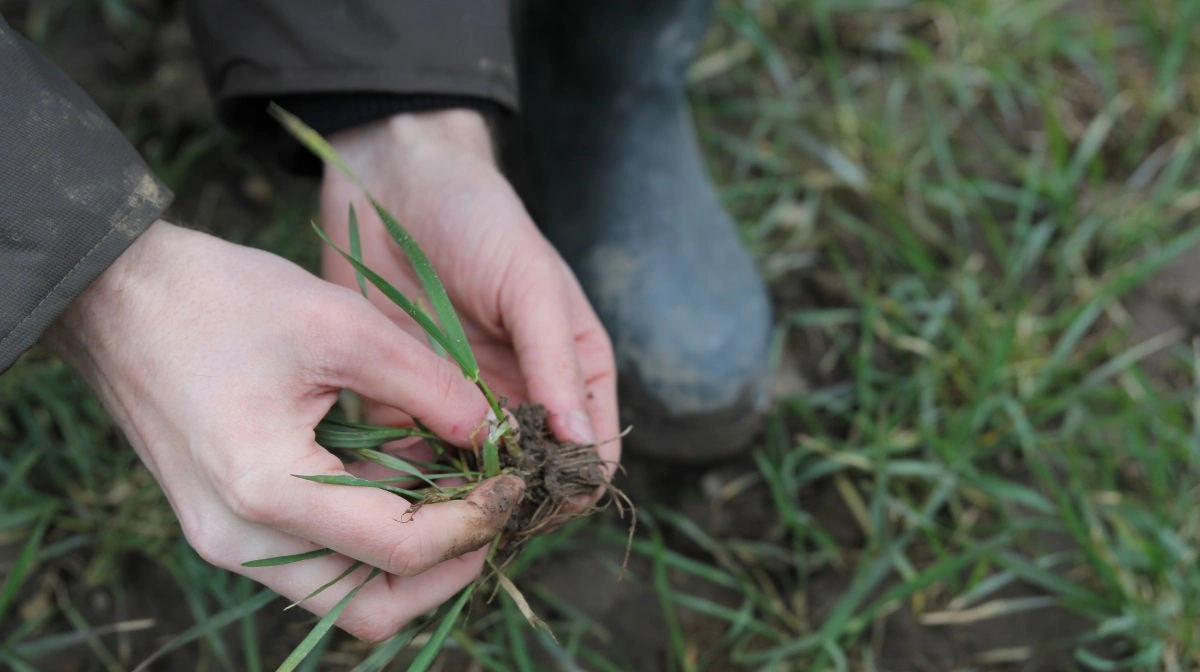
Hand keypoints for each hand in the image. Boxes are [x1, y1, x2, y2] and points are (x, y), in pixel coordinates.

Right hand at [45, 221, 522, 640]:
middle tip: (493, 512)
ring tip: (461, 492)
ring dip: (411, 555)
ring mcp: (227, 539)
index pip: (401, 549)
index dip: (475, 523)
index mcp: (266, 489)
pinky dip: (370, 533)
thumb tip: (493, 431)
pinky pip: (315, 558)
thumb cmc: (221, 298)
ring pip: (345, 592)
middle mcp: (240, 539)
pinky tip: (406, 477)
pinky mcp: (227, 524)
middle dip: (448, 569)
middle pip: (371, 606)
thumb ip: (430, 387)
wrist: (118, 296)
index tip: (515, 484)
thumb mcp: (342, 326)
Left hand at [319, 110, 619, 479]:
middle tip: (487, 509)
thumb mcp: (532, 284)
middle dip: (516, 497)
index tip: (547, 498)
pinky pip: (415, 455)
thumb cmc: (479, 221)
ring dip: (462, 494)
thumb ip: (556, 362)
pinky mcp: (406, 401)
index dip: (575, 480)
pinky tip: (399, 481)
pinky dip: (411, 475)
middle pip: (532, 474)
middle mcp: (522, 396)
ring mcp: (464, 403)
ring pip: (474, 476)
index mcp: (571, 370)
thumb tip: (583, 444)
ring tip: (443, 504)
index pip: (591, 447)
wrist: (392, 183)